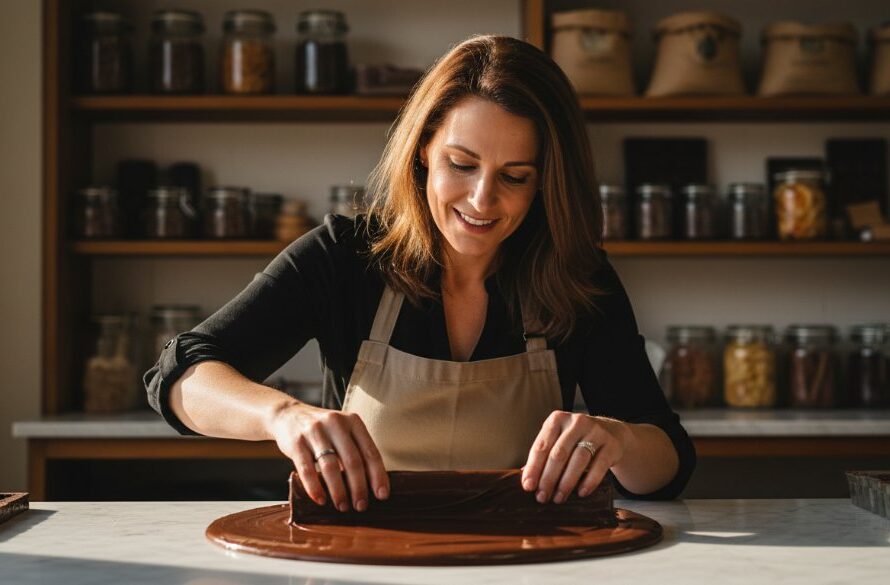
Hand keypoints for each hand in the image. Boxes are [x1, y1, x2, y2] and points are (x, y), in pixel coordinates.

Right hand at [269, 402, 389, 512]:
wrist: (288, 415)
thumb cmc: (323, 431)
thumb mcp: (343, 431)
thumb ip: (356, 450)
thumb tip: (372, 485)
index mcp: (353, 421)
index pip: (370, 452)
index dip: (378, 476)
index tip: (382, 496)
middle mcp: (335, 423)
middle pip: (352, 460)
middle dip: (359, 487)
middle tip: (361, 506)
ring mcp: (314, 432)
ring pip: (330, 466)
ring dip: (338, 491)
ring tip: (343, 506)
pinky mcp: (296, 442)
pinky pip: (307, 469)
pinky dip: (315, 487)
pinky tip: (321, 500)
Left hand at [521, 410, 628, 503]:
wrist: (612, 432)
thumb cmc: (576, 440)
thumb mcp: (559, 440)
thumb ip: (544, 456)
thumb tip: (526, 478)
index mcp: (557, 419)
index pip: (542, 446)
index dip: (533, 468)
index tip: (528, 487)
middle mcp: (576, 422)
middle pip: (558, 454)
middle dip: (548, 478)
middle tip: (542, 497)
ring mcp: (595, 432)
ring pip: (578, 460)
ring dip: (566, 482)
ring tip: (558, 498)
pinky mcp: (611, 444)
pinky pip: (599, 465)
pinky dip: (589, 481)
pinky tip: (581, 493)